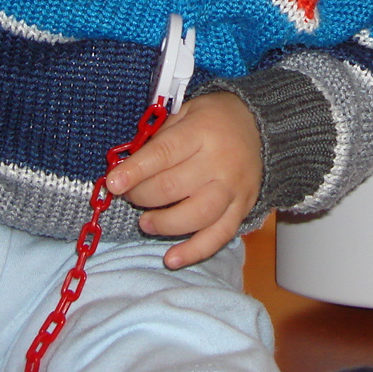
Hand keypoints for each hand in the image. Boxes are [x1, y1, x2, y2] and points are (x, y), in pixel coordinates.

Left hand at [105, 92, 261, 269]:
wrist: (259, 125)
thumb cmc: (212, 119)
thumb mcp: (185, 112)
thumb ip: (158, 139)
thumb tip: (126, 170)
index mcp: (202, 132)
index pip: (163, 154)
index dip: (135, 170)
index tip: (113, 183)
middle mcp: (220, 161)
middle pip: (173, 187)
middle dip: (142, 196)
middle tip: (130, 196)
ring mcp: (233, 188)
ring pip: (196, 215)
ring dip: (163, 224)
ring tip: (146, 222)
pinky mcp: (242, 209)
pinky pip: (219, 236)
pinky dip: (194, 251)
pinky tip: (171, 258)